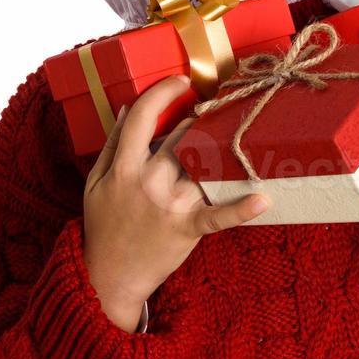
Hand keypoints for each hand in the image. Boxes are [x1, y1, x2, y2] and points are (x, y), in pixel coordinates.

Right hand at [82, 73, 270, 330]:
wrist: (110, 278)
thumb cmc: (103, 226)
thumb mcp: (94, 181)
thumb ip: (111, 143)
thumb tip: (124, 107)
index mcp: (123, 167)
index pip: (143, 117)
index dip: (163, 92)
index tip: (181, 81)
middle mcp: (149, 181)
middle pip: (181, 135)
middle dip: (199, 120)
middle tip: (213, 109)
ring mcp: (171, 205)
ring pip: (203, 164)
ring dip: (219, 149)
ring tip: (236, 132)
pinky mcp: (189, 228)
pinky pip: (218, 216)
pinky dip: (241, 209)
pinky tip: (263, 198)